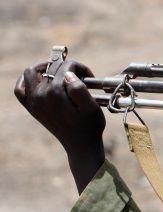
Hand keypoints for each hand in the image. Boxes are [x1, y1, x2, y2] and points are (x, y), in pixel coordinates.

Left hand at [14, 60, 105, 191]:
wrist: (80, 144)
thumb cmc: (89, 125)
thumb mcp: (91, 108)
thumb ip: (80, 89)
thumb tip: (69, 75)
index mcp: (56, 94)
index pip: (66, 67)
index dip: (80, 68)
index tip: (89, 77)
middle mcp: (41, 96)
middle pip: (51, 68)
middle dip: (67, 67)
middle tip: (79, 77)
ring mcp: (33, 101)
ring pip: (31, 73)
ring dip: (44, 68)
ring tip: (58, 72)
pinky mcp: (32, 107)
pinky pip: (20, 89)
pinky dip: (26, 81)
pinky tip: (39, 80)